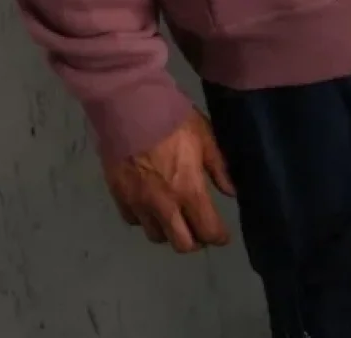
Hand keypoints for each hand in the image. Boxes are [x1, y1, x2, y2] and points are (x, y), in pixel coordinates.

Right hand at [103, 110, 235, 253]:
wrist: (129, 106)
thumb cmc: (172, 118)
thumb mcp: (204, 135)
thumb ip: (219, 167)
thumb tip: (231, 192)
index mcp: (189, 190)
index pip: (208, 230)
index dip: (219, 236)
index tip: (221, 235)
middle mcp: (164, 205)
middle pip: (182, 244)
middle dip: (195, 240)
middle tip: (198, 228)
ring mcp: (139, 203)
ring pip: (156, 236)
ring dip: (168, 231)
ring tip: (173, 216)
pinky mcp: (119, 196)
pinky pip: (134, 220)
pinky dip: (144, 218)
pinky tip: (149, 205)